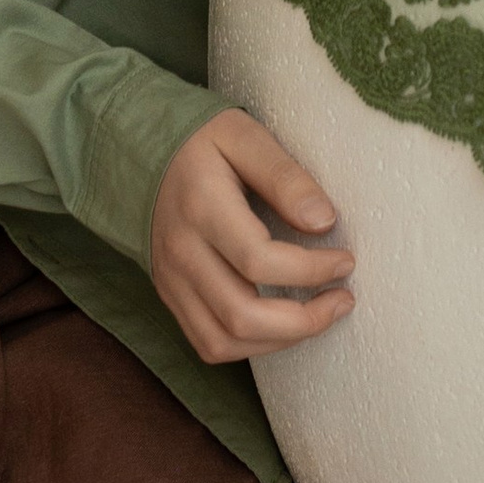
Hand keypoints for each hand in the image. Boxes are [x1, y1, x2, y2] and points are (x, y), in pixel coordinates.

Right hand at [151, 107, 355, 364]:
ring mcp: (171, 280)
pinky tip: (280, 325)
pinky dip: (249, 347)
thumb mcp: (245, 136)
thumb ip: (285, 176)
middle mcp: (181, 252)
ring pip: (223, 342)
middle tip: (342, 300)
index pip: (259, 261)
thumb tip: (324, 221)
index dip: (311, 270)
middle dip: (303, 321)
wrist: (138, 151)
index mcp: (201, 207)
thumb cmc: (201, 141)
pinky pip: (207, 344)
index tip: (345, 261)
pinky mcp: (170, 295)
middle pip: (241, 316)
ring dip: (280, 341)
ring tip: (317, 317)